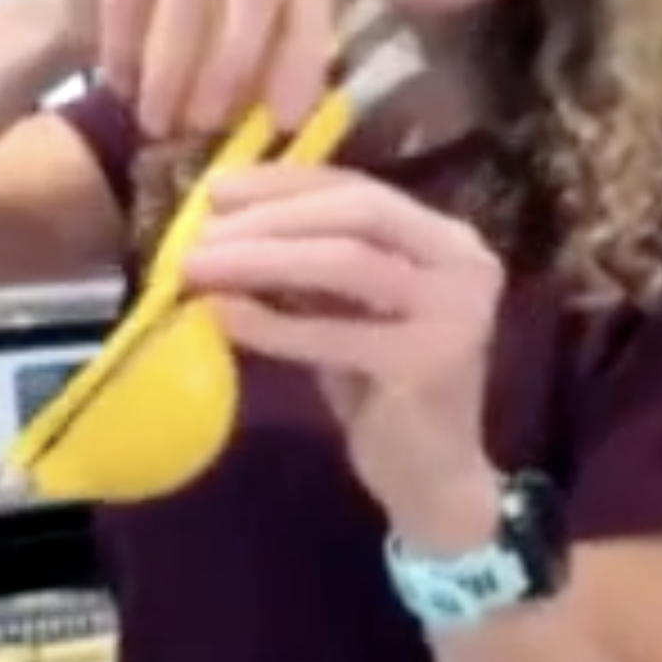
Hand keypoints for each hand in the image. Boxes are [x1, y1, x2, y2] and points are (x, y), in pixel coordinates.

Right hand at [54, 0, 337, 137]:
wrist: (90, 2)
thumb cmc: (181, 25)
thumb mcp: (243, 37)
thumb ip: (277, 56)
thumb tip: (292, 113)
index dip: (301, 54)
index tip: (282, 120)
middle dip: (235, 63)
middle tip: (208, 123)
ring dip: (174, 69)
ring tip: (160, 119)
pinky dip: (126, 50)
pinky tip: (124, 84)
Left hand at [178, 165, 504, 522]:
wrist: (431, 478)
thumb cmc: (381, 389)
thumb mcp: (348, 309)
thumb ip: (310, 262)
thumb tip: (224, 220)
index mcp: (447, 237)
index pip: (359, 187)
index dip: (285, 183)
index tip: (215, 189)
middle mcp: (465, 262)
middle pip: (359, 210)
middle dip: (271, 216)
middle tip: (198, 234)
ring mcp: (455, 311)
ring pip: (348, 260)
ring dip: (261, 258)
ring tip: (196, 266)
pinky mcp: (429, 363)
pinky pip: (334, 332)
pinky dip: (271, 322)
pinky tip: (221, 316)